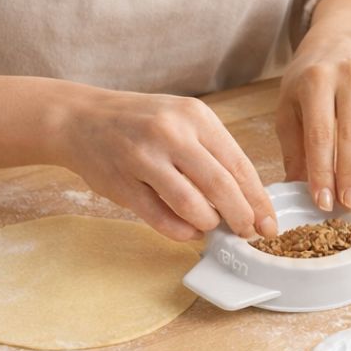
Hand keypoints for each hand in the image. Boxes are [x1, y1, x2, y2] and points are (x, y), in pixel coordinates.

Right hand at [55, 88, 277, 242]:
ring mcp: (143, 158)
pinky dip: (180, 232)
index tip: (269, 222)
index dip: (258, 199)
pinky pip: (159, 218)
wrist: (81, 118)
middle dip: (241, 217)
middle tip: (249, 234)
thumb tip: (248, 199)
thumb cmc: (141, 122)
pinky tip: (189, 232)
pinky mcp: (121, 183)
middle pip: (220, 186)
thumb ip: (213, 153)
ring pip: (191, 205)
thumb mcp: (182, 120)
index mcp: (194, 116)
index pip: (238, 163)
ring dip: (209, 224)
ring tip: (213, 227)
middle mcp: (171, 133)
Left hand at [275, 34, 350, 212]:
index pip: (320, 134)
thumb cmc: (310, 82)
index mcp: (316, 80)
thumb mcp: (289, 107)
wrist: (340, 45)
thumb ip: (294, 148)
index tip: (322, 201)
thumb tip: (296, 189)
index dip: (322, 171)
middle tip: (349, 205)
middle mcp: (350, 76)